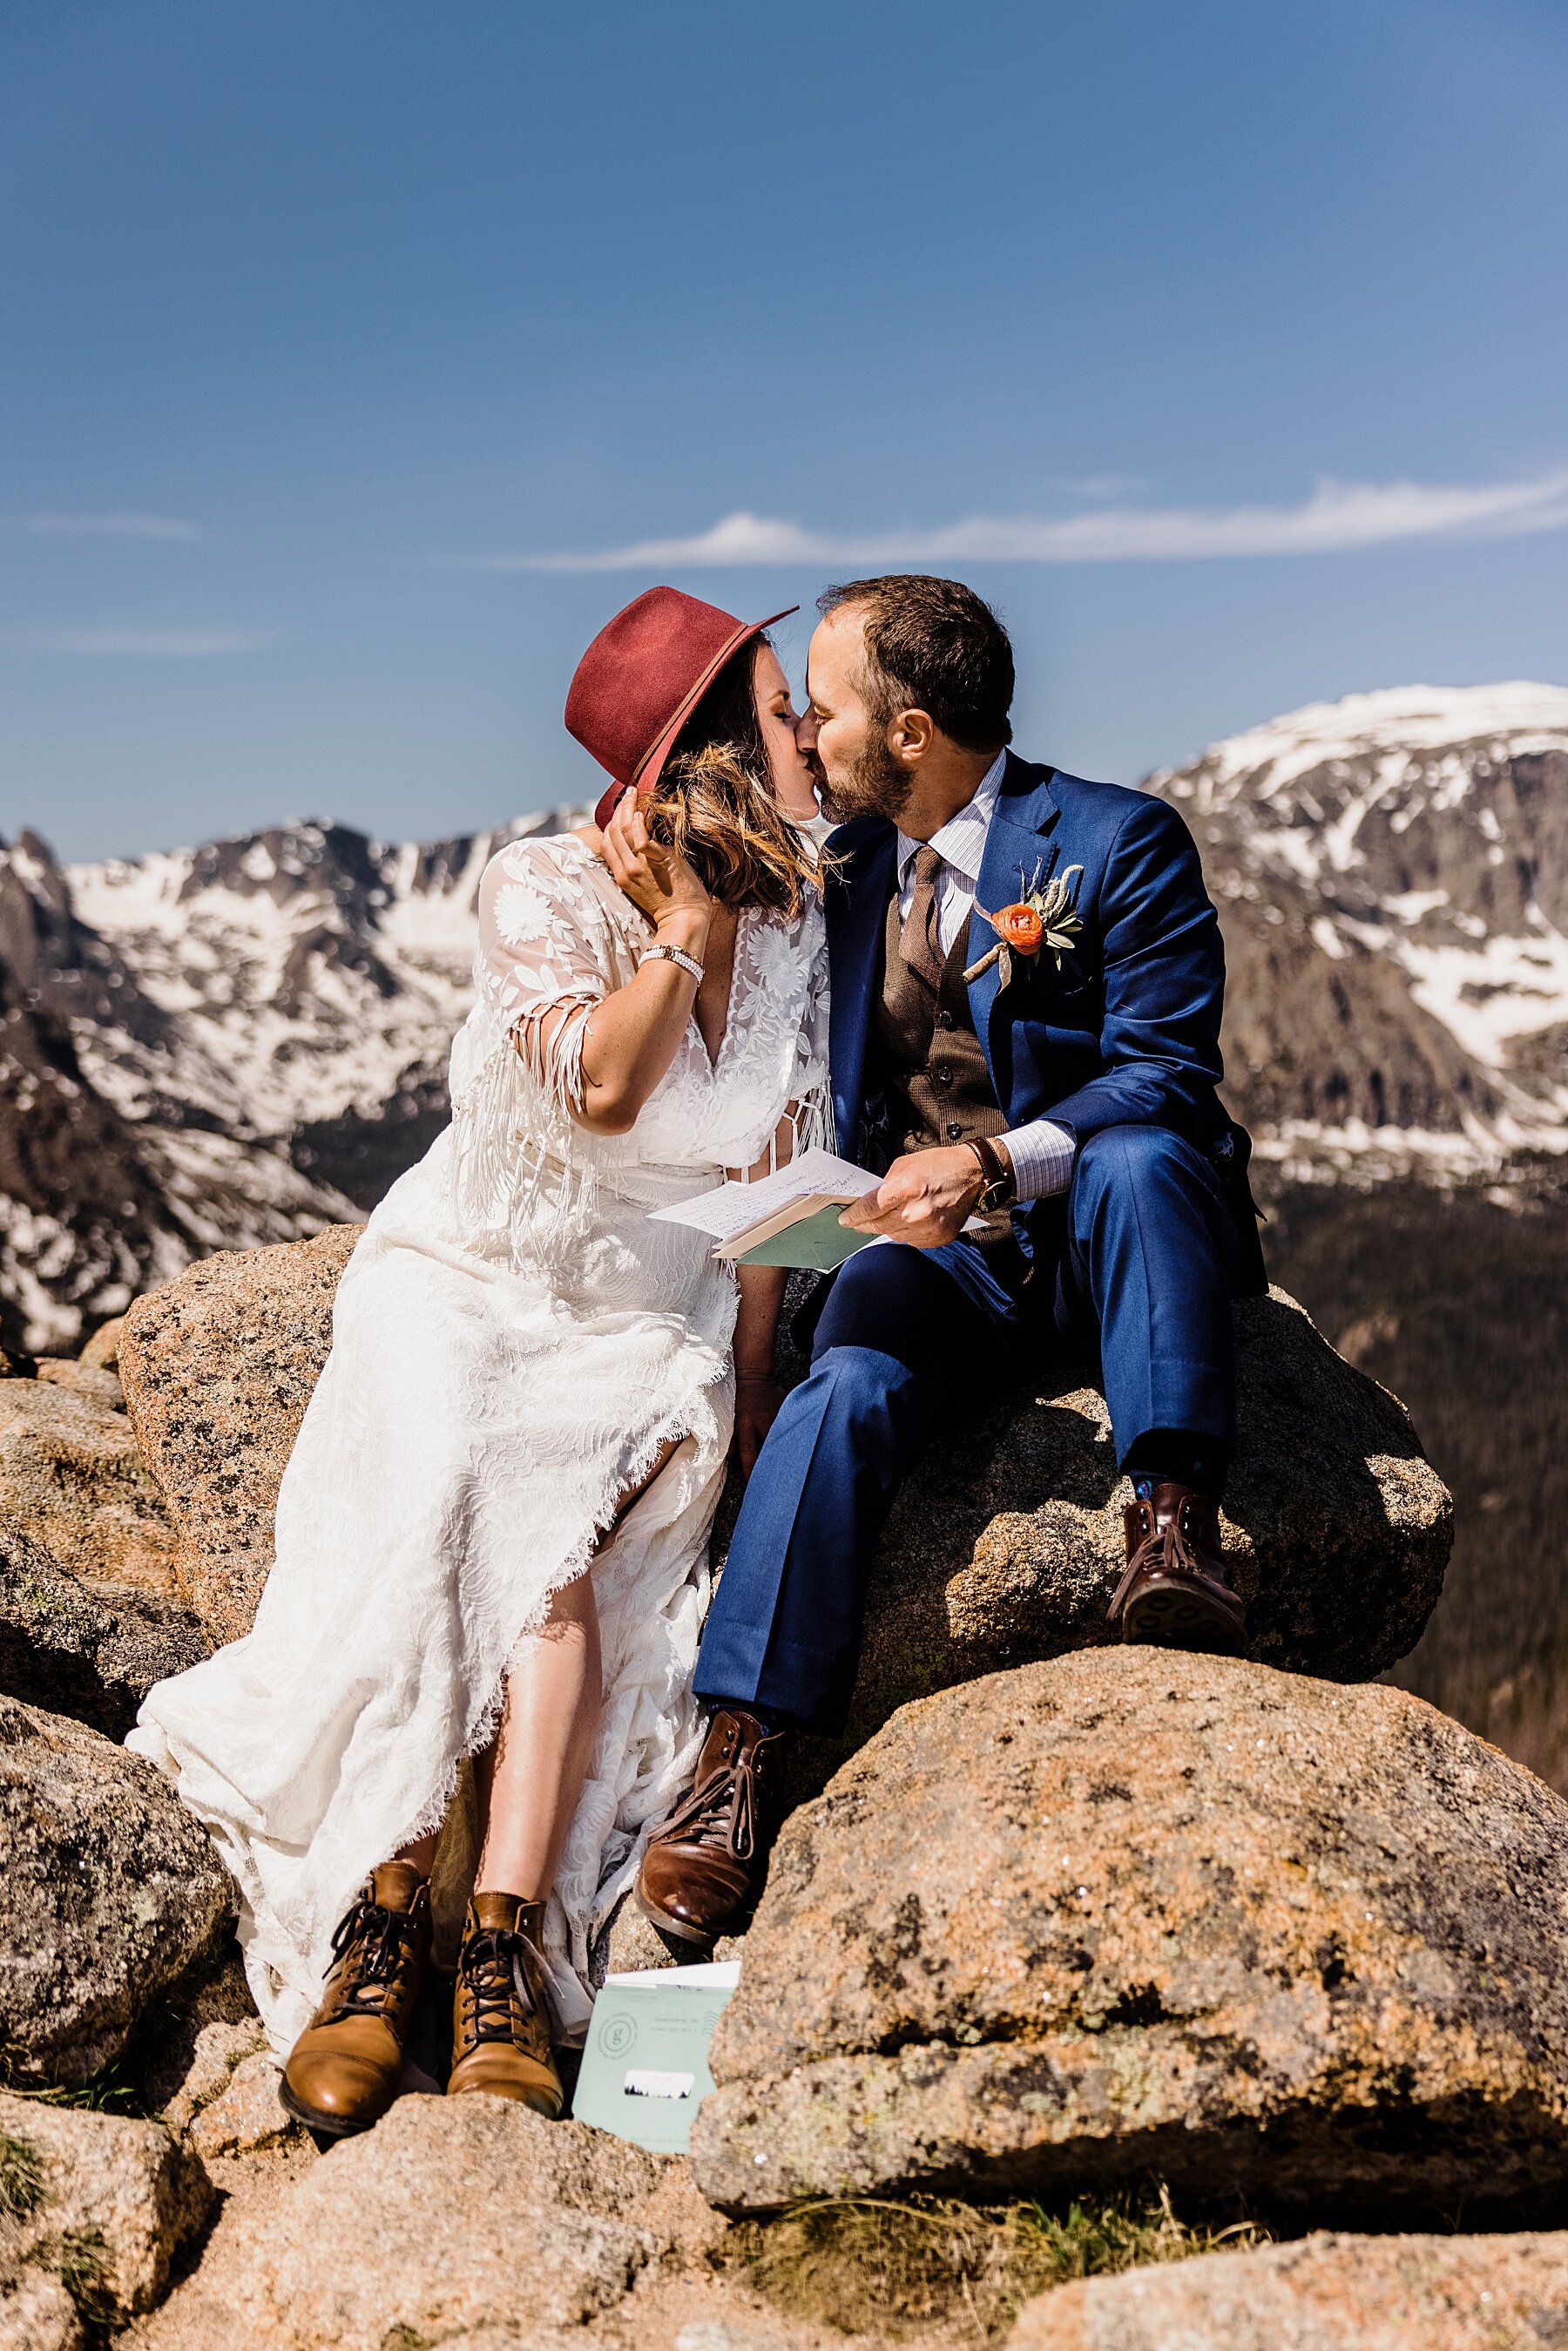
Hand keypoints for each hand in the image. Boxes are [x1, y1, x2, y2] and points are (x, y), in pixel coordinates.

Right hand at [599, 789, 711, 942]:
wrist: (683, 919)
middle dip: (619, 809)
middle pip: (613, 832)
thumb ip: (638, 868)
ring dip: (628, 808)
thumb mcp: (644, 888)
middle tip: (628, 794)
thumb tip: (641, 847)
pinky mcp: (657, 862)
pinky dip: (640, 824)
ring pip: (624, 830)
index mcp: (621, 876)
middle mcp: (626, 870)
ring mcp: (640, 866)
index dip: (611, 822)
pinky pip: (642, 839)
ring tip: (634, 794)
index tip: (620, 809)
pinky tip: (644, 813)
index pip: (606, 843)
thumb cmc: (670, 905)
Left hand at [733, 1373, 783, 1481]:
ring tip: (789, 1468)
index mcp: (745, 1425)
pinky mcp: (786, 1411)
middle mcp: (762, 1423)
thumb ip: (732, 1439)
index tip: (753, 1484)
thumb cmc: (740, 1399)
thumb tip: (731, 1458)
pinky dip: (792, 1437)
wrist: (754, 1375)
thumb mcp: (731, 1418)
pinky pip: (790, 1427)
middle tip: (774, 1481)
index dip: (751, 1471)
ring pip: (782, 1439)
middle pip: (769, 1449)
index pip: (749, 1454)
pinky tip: (798, 1448)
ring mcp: (776, 1416)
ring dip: (784, 1452)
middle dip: (771, 1465)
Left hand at [838, 1147, 984, 1249]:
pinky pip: (911, 1241)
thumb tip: (869, 1201)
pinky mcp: (938, 1238)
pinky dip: (907, 1232)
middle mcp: (915, 1213)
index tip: (845, 1219)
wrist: (973, 1174)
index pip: (868, 1210)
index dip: (852, 1216)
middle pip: (876, 1226)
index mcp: (905, 1190)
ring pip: (893, 1235)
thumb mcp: (904, 1165)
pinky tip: (912, 1219)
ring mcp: (927, 1229)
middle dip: (864, 1223)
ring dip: (888, 1226)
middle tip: (858, 1220)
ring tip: (894, 1213)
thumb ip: (884, 1185)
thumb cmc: (940, 1165)